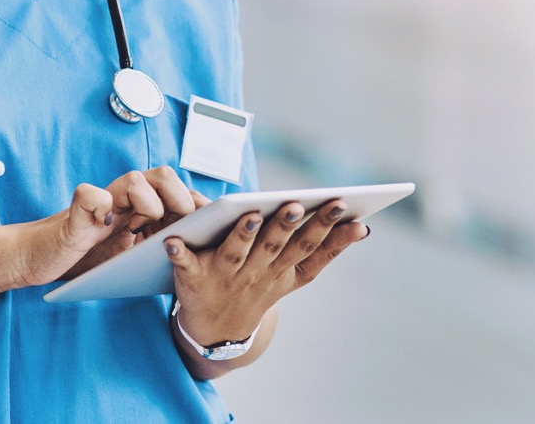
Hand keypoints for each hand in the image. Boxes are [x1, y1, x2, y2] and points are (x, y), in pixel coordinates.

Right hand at [17, 167, 201, 285]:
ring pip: (133, 179)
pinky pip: (90, 194)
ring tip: (146, 222)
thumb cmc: (90, 258)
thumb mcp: (132, 256)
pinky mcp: (76, 209)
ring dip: (147, 200)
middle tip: (184, 222)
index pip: (178, 192)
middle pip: (162, 176)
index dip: (198, 203)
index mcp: (142, 208)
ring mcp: (101, 201)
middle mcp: (125, 198)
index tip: (215, 221)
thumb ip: (158, 247)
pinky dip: (99, 205)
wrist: (45, 258)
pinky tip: (103, 223)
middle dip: (180, 197)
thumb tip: (197, 251)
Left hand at [164, 200, 369, 345]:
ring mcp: (225, 277)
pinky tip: (171, 241)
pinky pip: (184, 265)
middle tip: (297, 204)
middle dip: (287, 226)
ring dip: (244, 234)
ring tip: (252, 214)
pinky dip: (178, 254)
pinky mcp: (193, 278)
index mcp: (283, 270)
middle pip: (275, 247)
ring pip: (236, 252)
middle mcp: (257, 274)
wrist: (214, 331)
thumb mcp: (295, 275)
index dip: (329, 232)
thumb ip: (324, 249)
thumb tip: (363, 226)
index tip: (347, 210)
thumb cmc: (259, 286)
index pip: (309, 248)